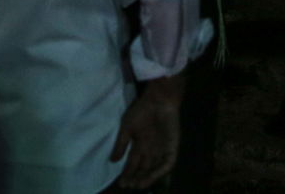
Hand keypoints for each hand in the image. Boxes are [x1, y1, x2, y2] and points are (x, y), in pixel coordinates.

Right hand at [111, 74, 184, 188]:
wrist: (159, 100)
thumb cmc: (142, 111)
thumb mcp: (127, 128)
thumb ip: (121, 145)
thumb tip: (112, 161)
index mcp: (140, 144)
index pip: (133, 163)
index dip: (127, 173)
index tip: (121, 183)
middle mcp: (151, 150)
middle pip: (144, 168)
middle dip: (137, 178)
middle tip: (130, 186)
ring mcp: (162, 149)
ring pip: (155, 168)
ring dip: (148, 177)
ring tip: (139, 184)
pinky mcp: (172, 147)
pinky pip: (168, 163)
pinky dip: (161, 171)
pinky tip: (154, 176)